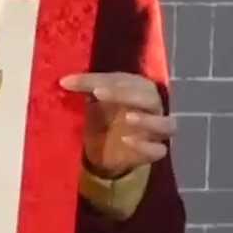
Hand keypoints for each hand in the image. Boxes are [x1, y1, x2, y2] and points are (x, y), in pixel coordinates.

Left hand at [60, 72, 174, 178]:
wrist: (104, 145)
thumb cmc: (104, 111)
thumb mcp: (94, 96)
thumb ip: (85, 85)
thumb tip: (64, 81)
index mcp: (140, 89)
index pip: (132, 82)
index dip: (113, 84)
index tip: (93, 88)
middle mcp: (153, 107)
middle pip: (150, 99)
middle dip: (128, 95)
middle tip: (100, 94)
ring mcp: (156, 130)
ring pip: (167, 124)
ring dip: (150, 121)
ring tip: (128, 118)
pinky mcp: (153, 151)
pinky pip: (159, 150)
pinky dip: (146, 146)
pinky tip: (127, 141)